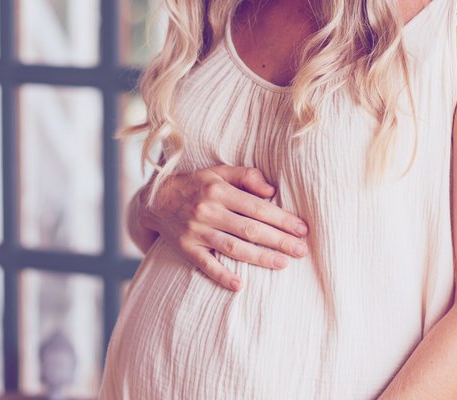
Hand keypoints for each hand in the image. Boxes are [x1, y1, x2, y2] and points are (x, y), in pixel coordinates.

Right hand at [140, 165, 309, 290]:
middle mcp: (208, 211)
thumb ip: (245, 176)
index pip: (257, 207)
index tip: (302, 229)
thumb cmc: (195, 185)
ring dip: (260, 258)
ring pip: (233, 248)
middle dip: (278, 240)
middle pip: (250, 229)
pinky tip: (239, 285)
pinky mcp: (186, 248)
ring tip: (283, 264)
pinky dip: (221, 276)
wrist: (154, 200)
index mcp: (218, 191)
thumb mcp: (218, 171)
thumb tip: (271, 190)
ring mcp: (196, 231)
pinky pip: (205, 264)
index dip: (282, 219)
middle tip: (302, 250)